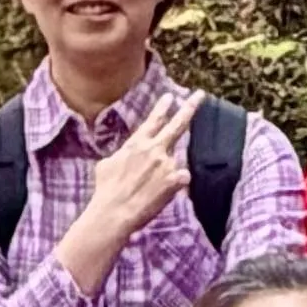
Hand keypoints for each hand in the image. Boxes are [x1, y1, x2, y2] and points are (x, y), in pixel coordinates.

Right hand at [57, 86, 199, 280]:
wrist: (114, 212)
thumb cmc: (106, 189)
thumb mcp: (108, 164)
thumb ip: (124, 155)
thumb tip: (127, 157)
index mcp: (137, 143)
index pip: (154, 119)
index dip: (163, 107)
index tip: (171, 96)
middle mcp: (155, 148)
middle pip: (177, 124)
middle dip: (190, 107)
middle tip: (200, 95)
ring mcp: (167, 163)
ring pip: (175, 162)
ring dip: (166, 172)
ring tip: (149, 187)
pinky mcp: (175, 180)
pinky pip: (182, 178)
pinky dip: (175, 184)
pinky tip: (162, 193)